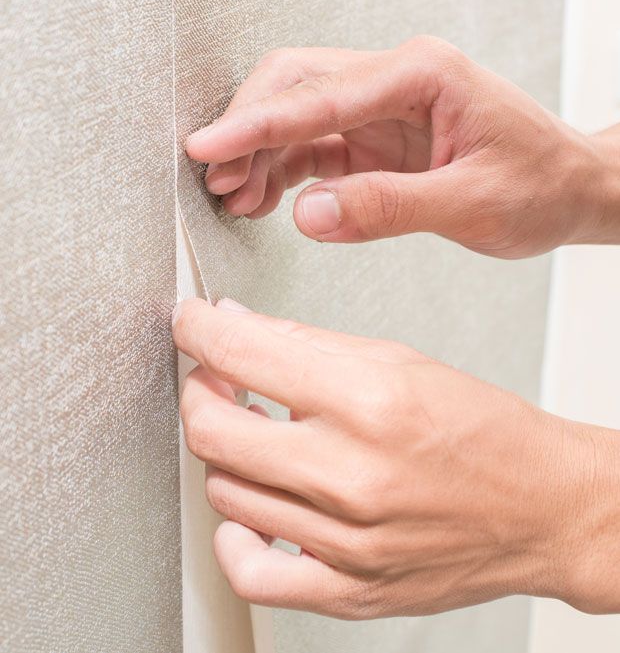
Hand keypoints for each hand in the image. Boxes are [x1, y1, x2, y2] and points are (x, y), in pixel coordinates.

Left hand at [172, 297, 619, 616]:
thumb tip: (236, 326)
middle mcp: (353, 473)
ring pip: (225, 490)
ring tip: (253, 432)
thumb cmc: (481, 430)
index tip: (192, 323)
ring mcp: (347, 540)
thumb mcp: (398, 359)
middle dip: (200, 388)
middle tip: (216, 376)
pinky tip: (248, 510)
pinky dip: (232, 535)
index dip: (197, 329)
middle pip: (213, 428)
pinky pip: (251, 572)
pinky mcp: (348, 589)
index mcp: (370, 399)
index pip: (242, 352)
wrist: (541, 506)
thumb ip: (306, 344)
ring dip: (225, 451)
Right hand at [185, 37, 619, 257]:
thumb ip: (389, 207)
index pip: (319, 95)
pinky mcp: (375, 135)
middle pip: (294, 84)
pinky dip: (282, 168)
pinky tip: (265, 198)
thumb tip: (310, 215)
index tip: (206, 146)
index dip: (255, 123)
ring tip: (233, 196)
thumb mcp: (473, 203)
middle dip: (246, 127)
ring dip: (258, 151)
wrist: (569, 188)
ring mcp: (382, 105)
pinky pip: (314, 143)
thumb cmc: (539, 184)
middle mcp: (395, 79)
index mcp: (421, 75)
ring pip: (296, 113)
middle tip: (213, 176)